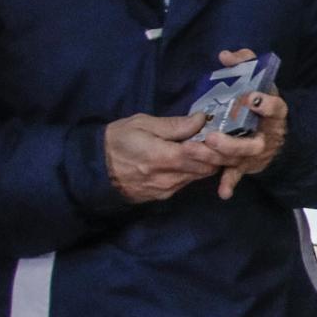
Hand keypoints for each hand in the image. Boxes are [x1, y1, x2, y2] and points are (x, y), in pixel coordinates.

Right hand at [104, 112, 228, 202]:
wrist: (92, 167)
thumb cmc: (116, 140)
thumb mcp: (143, 124)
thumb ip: (175, 125)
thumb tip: (202, 120)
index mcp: (165, 157)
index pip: (205, 156)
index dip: (219, 147)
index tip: (224, 135)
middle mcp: (169, 178)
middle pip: (206, 169)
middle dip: (217, 156)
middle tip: (221, 141)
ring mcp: (166, 190)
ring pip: (197, 177)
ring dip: (204, 164)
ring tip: (206, 149)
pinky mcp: (161, 196)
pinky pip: (184, 183)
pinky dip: (191, 172)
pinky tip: (188, 161)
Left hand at [205, 50, 287, 199]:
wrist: (279, 132)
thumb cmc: (262, 103)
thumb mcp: (259, 79)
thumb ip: (245, 63)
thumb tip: (225, 55)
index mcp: (274, 113)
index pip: (276, 108)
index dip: (266, 105)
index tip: (251, 98)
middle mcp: (267, 135)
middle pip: (254, 142)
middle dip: (234, 142)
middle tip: (213, 137)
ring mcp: (257, 152)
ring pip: (241, 158)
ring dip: (223, 157)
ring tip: (200, 152)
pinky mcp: (247, 164)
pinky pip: (238, 175)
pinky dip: (231, 183)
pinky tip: (223, 192)